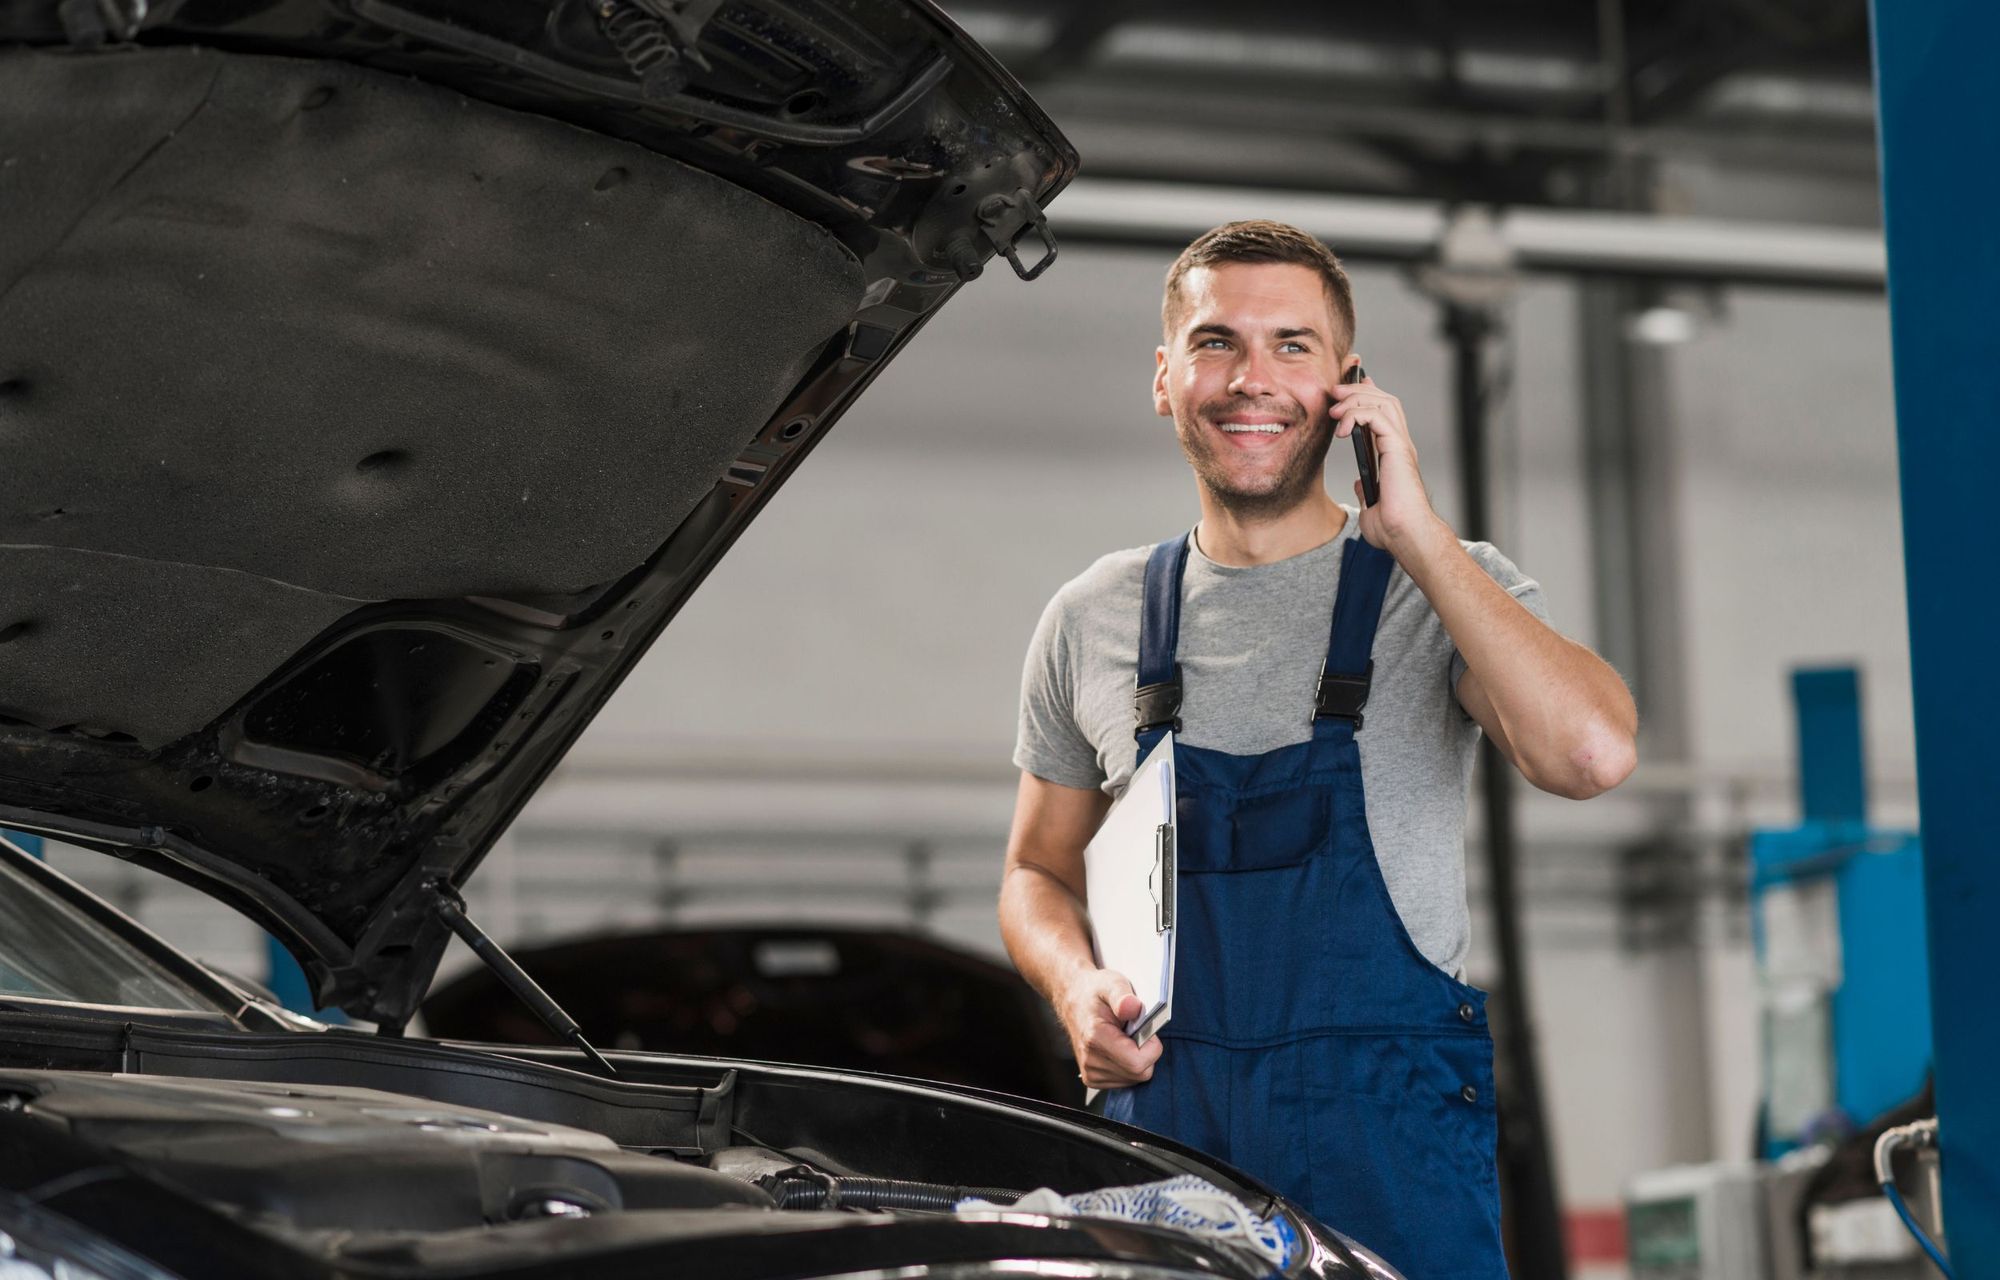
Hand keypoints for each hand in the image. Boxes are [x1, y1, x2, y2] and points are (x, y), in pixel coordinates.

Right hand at [1058, 968, 1162, 1087]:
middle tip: (1134, 1031)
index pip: (1138, 1062)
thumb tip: (1133, 1007)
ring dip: (1137, 1059)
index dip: (1151, 1047)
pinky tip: (1119, 1048)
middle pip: (1140, 1073)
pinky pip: (1126, 1080)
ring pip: (1135, 1078)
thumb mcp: (1111, 983)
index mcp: (1095, 1038)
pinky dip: (1129, 1065)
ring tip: (1124, 1037)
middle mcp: (1090, 1061)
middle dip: (1146, 1052)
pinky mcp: (1093, 1080)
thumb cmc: (1095, 991)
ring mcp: (1090, 1073)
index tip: (1144, 1028)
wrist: (1073, 1000)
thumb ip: (1123, 996)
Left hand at [1329, 367, 1444, 555]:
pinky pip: (1377, 417)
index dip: (1367, 396)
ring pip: (1383, 402)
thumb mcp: (1370, 505)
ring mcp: (1401, 445)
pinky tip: (1342, 427)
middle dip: (1357, 390)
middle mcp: (1400, 446)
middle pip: (1384, 400)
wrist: (1405, 536)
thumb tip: (1361, 484)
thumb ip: (1366, 490)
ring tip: (1335, 406)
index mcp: (1394, 455)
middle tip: (1335, 392)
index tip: (1346, 392)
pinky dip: (1358, 414)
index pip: (1384, 414)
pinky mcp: (1398, 448)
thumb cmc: (1393, 528)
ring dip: (1355, 398)